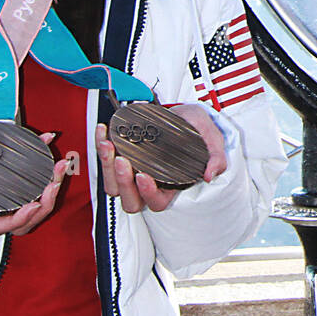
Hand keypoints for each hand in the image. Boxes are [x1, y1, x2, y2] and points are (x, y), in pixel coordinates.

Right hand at [0, 125, 74, 236]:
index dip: (19, 220)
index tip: (33, 204)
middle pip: (23, 215)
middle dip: (44, 202)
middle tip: (55, 180)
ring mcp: (0, 186)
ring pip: (32, 196)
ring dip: (49, 184)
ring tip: (59, 165)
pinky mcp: (5, 169)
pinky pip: (29, 171)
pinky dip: (41, 157)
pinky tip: (47, 139)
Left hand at [94, 103, 227, 213]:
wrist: (182, 113)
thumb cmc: (195, 129)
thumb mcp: (211, 138)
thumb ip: (215, 156)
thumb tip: (210, 174)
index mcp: (171, 185)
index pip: (157, 201)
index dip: (148, 193)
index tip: (144, 175)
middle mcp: (149, 183)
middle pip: (130, 200)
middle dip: (123, 182)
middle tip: (123, 160)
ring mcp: (133, 172)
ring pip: (113, 186)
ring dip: (107, 166)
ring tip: (110, 144)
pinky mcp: (121, 157)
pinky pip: (105, 161)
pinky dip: (101, 146)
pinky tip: (104, 132)